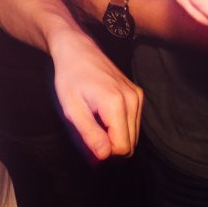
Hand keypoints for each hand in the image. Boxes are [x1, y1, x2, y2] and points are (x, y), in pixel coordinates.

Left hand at [47, 28, 142, 158]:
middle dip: (110, 146)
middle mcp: (132, 100)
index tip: (88, 139)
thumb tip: (105, 156)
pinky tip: (103, 114)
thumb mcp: (72, 109)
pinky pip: (133, 123)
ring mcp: (137, 96)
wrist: (78, 49)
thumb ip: (89, 134)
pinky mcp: (137, 94)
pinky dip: (120, 126)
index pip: (122, 148)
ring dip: (115, 136)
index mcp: (116, 104)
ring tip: (95, 121)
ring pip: (133, 135)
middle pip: (130, 144)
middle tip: (89, 132)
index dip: (104, 151)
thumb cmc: (70, 78)